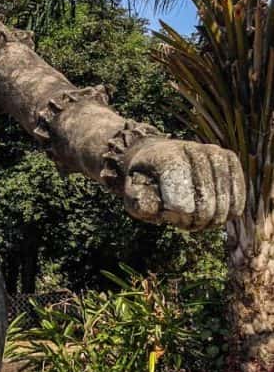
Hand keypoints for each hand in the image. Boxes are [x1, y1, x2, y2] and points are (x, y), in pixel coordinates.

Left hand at [123, 138, 244, 229]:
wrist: (156, 159)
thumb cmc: (145, 182)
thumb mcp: (132, 194)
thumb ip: (140, 203)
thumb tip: (164, 208)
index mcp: (164, 155)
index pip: (180, 181)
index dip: (177, 204)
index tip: (171, 213)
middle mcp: (192, 149)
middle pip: (204, 199)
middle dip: (192, 220)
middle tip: (181, 222)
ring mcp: (214, 153)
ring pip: (222, 204)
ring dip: (208, 221)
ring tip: (193, 220)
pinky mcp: (229, 160)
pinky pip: (238, 199)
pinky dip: (226, 215)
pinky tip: (212, 216)